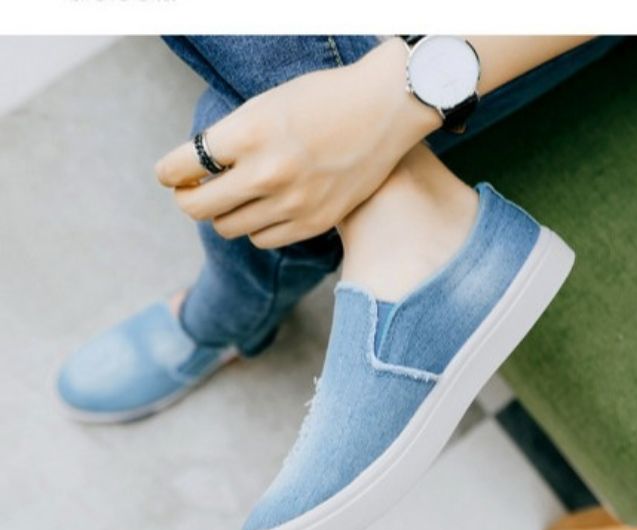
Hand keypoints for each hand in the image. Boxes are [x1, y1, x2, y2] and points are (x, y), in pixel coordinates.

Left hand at [155, 38, 438, 248]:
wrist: (385, 109)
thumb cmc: (324, 99)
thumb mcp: (267, 106)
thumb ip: (230, 139)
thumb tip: (196, 172)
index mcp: (249, 133)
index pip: (181, 167)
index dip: (167, 173)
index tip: (170, 174)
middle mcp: (267, 173)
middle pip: (197, 208)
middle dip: (188, 198)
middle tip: (194, 191)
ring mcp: (292, 203)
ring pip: (228, 227)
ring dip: (224, 213)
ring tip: (238, 196)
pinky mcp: (314, 223)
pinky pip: (262, 240)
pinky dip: (256, 226)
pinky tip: (267, 208)